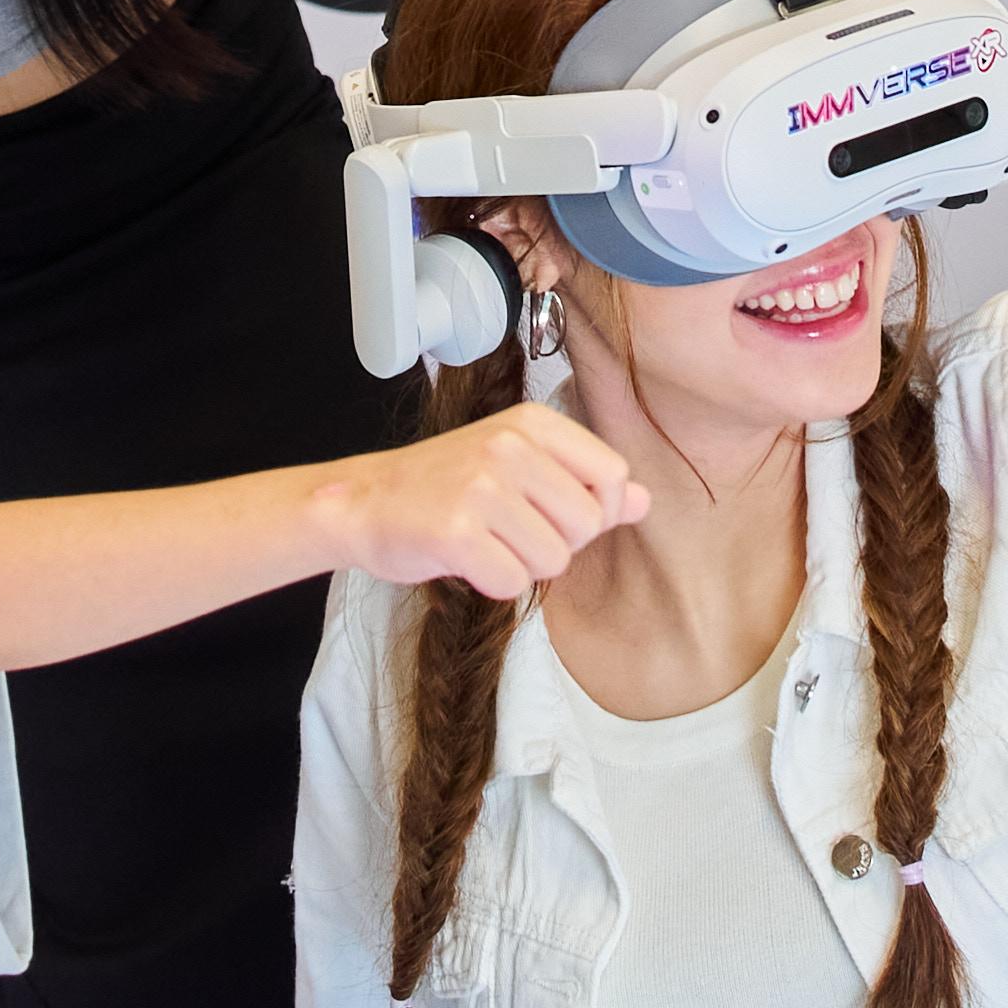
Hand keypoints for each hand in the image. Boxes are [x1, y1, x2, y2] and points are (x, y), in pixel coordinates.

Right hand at [322, 403, 647, 600]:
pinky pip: (513, 583)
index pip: (614, 475)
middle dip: (556, 542)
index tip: (554, 512)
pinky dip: (492, 584)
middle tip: (508, 529)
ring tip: (484, 541)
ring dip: (522, 565)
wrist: (363, 502)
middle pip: (588, 524)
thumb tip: (644, 501)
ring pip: (554, 560)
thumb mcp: (519, 467)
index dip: (596, 510)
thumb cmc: (446, 486)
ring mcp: (482, 487)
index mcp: (532, 423)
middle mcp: (510, 446)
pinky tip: (464, 559)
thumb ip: (584, 483)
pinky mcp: (456, 531)